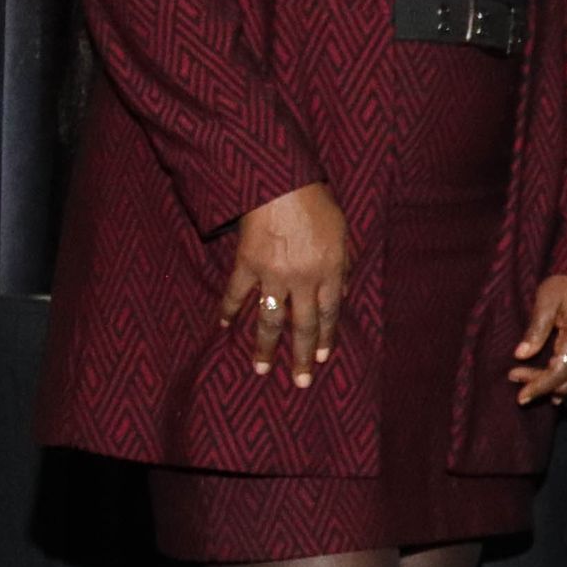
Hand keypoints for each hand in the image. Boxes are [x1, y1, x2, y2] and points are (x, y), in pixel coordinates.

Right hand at [220, 184, 349, 385]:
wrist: (282, 183)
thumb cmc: (317, 203)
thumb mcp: (342, 234)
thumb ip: (343, 265)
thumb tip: (342, 294)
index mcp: (331, 271)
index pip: (330, 314)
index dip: (325, 338)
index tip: (320, 359)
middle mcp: (304, 279)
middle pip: (303, 325)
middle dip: (301, 356)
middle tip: (300, 382)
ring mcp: (274, 274)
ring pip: (270, 319)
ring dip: (265, 347)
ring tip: (262, 369)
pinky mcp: (247, 264)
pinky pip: (237, 294)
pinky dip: (229, 311)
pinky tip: (224, 327)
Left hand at [510, 275, 566, 404]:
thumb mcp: (547, 300)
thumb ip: (536, 330)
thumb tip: (521, 355)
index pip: (558, 374)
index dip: (538, 386)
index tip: (520, 395)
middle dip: (543, 386)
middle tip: (516, 377)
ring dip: (556, 385)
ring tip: (532, 382)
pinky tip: (555, 379)